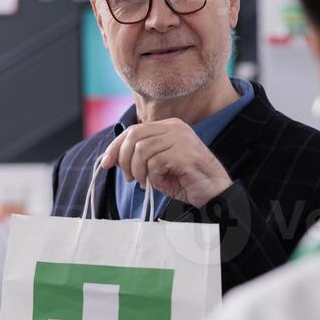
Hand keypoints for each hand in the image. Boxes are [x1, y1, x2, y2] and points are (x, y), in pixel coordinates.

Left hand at [100, 119, 231, 208]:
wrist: (214, 192)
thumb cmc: (185, 181)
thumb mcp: (157, 166)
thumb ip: (138, 158)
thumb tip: (110, 159)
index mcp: (168, 127)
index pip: (133, 130)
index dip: (115, 147)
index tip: (105, 163)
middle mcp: (174, 128)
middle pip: (134, 136)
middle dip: (124, 159)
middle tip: (129, 178)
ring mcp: (181, 138)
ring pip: (141, 150)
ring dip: (138, 171)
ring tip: (147, 182)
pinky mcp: (184, 152)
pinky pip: (155, 163)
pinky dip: (153, 177)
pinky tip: (163, 183)